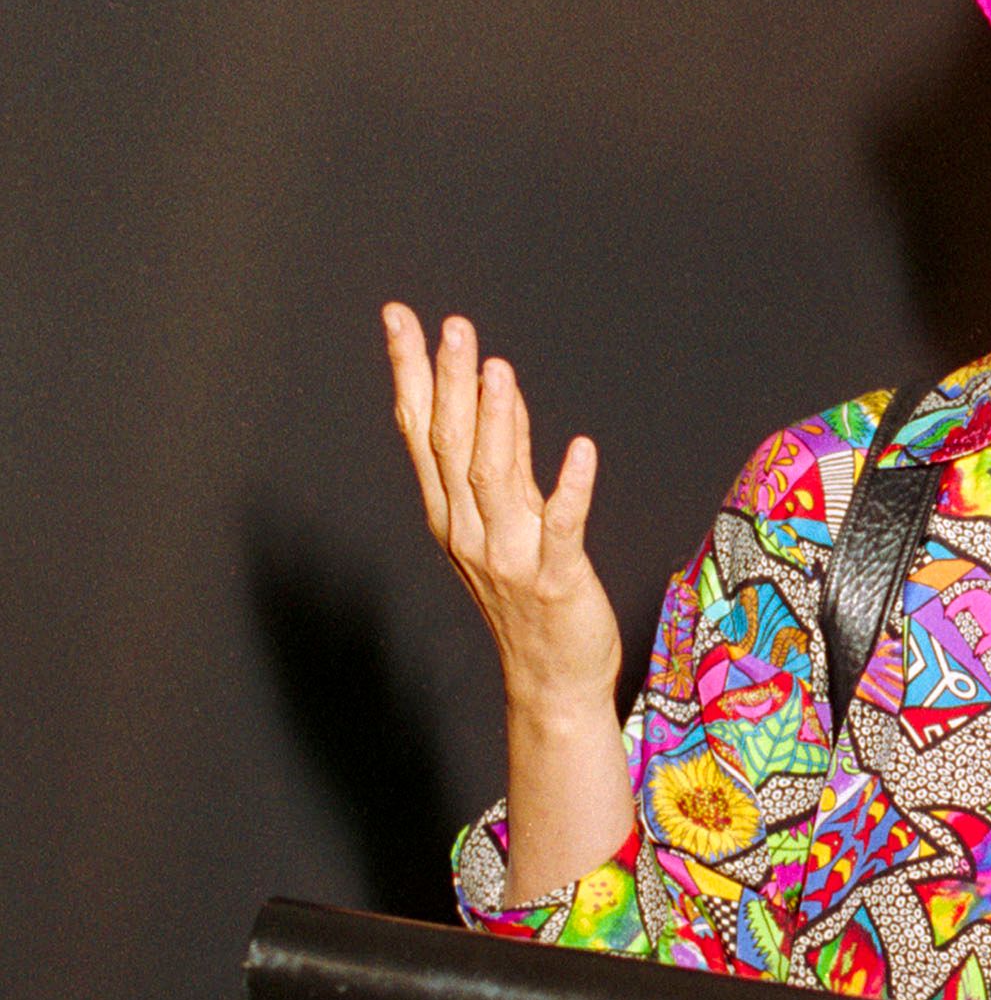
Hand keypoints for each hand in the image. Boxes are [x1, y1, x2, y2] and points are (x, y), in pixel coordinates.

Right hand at [381, 305, 621, 719]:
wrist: (550, 680)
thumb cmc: (526, 598)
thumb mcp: (502, 521)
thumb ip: (496, 460)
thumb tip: (488, 389)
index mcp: (449, 514)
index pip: (420, 431)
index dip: (409, 373)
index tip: (400, 319)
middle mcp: (468, 531)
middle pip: (450, 445)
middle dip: (448, 383)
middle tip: (451, 326)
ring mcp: (509, 556)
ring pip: (494, 479)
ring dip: (497, 422)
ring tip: (497, 368)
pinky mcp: (555, 579)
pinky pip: (562, 526)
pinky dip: (571, 487)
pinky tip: (581, 448)